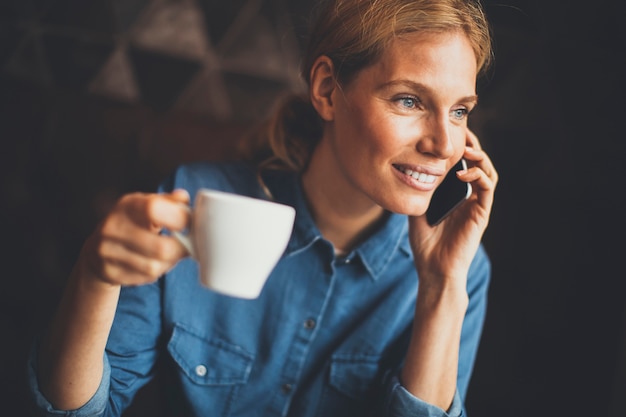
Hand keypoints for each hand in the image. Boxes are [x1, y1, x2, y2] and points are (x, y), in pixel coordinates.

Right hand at [77, 189, 190, 286]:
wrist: (97, 249)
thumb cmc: (133, 224)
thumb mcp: (147, 205)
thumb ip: (169, 201)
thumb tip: (184, 199)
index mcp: (127, 205)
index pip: (154, 209)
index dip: (178, 218)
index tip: (189, 224)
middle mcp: (113, 227)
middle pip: (160, 248)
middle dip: (181, 250)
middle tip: (187, 246)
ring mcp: (107, 251)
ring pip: (154, 267)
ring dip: (170, 263)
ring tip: (170, 255)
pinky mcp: (109, 272)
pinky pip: (145, 278)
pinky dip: (157, 272)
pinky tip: (154, 263)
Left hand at [409, 129, 497, 282]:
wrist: (433, 268)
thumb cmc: (425, 243)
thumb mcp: (417, 209)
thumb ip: (418, 191)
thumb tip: (406, 169)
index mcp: (456, 195)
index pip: (463, 164)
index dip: (460, 147)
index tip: (449, 133)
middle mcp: (469, 197)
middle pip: (479, 163)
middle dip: (473, 145)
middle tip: (462, 131)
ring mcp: (477, 205)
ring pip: (488, 172)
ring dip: (480, 157)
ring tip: (467, 148)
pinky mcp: (482, 213)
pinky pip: (487, 188)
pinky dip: (478, 176)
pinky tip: (463, 172)